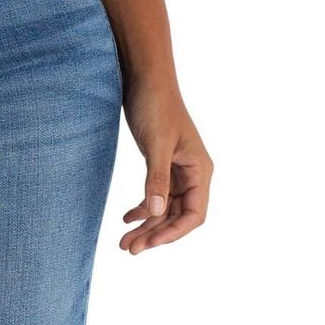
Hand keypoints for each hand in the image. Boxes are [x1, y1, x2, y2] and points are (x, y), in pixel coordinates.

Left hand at [120, 77, 212, 253]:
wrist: (144, 76)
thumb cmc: (155, 105)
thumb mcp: (155, 144)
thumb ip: (156, 178)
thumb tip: (156, 213)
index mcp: (200, 170)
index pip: (194, 214)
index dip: (173, 232)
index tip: (150, 243)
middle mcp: (192, 172)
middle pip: (177, 215)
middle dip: (155, 233)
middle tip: (129, 248)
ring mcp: (177, 168)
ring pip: (165, 206)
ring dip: (147, 223)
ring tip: (124, 240)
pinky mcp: (161, 161)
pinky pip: (156, 193)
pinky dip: (143, 206)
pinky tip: (127, 216)